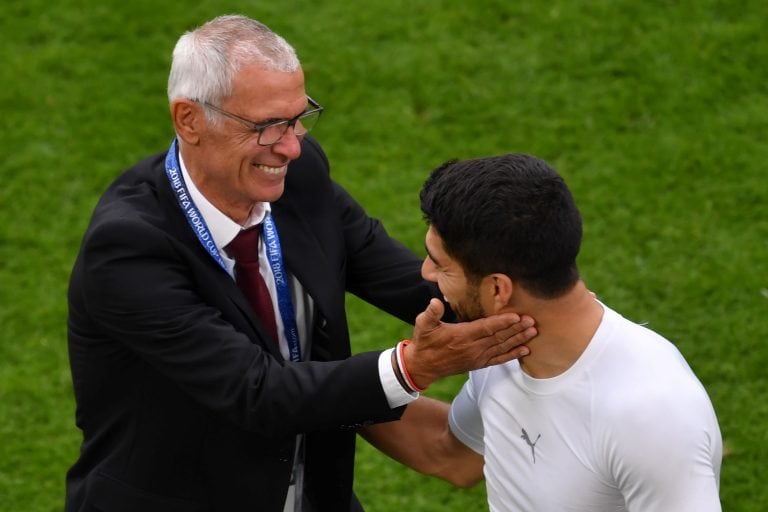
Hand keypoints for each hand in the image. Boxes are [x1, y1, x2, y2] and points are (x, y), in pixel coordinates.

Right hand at [404, 299, 536, 388]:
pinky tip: (525, 350)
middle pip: (499, 337)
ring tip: (533, 332)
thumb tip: (436, 302)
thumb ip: (431, 313)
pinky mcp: (479, 364)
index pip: (486, 328)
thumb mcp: (423, 325)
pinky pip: (499, 359)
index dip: (503, 322)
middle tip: (532, 321)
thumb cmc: (424, 342)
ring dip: (518, 339)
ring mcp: (477, 357)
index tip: (517, 316)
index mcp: (462, 336)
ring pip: (502, 347)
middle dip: (517, 329)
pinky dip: (513, 355)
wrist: (423, 366)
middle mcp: (473, 348)